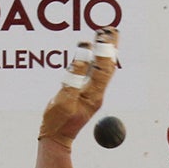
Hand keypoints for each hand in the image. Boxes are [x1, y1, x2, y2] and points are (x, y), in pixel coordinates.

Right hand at [39, 26, 118, 147]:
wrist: (57, 139)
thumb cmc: (58, 122)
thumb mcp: (63, 99)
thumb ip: (73, 78)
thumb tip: (83, 57)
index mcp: (93, 95)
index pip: (103, 68)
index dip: (104, 50)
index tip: (104, 33)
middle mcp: (96, 93)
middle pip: (107, 66)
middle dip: (110, 47)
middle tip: (111, 28)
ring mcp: (92, 94)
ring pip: (102, 69)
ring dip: (104, 52)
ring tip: (105, 35)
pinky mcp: (86, 95)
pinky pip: (94, 73)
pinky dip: (95, 60)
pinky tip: (92, 53)